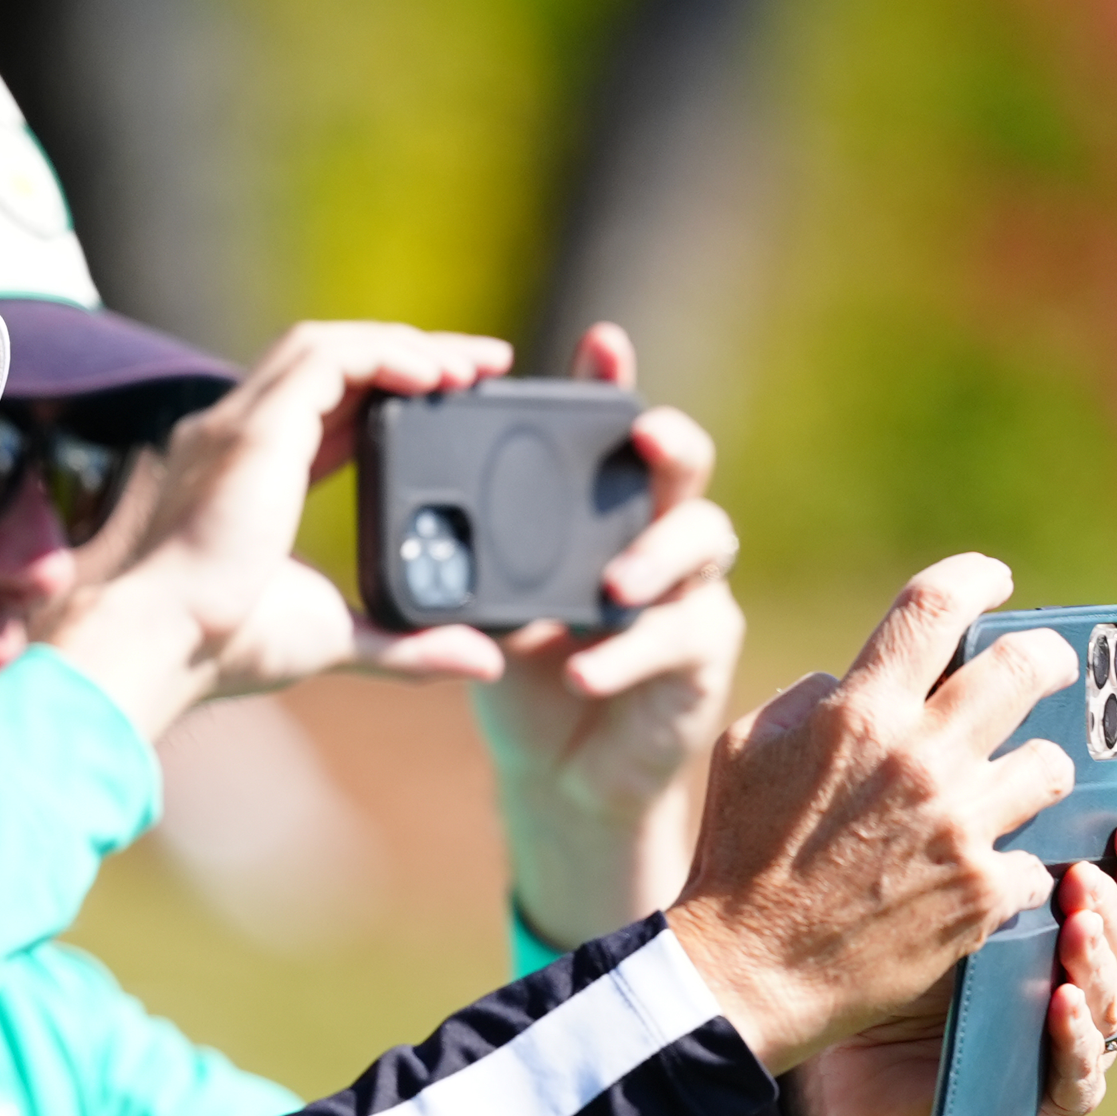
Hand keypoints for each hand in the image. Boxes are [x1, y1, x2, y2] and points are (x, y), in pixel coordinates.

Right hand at [47, 322, 513, 739]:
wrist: (165, 644)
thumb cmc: (226, 647)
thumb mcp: (338, 638)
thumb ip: (409, 646)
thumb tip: (484, 660)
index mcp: (252, 477)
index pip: (329, 408)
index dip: (390, 393)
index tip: (455, 398)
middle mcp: (238, 437)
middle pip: (332, 363)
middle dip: (408, 354)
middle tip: (483, 367)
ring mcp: (239, 424)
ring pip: (328, 346)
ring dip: (404, 345)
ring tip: (470, 367)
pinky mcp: (256, 427)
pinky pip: (329, 359)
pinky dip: (385, 355)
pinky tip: (434, 374)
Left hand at [473, 324, 743, 946]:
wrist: (558, 773)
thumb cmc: (523, 672)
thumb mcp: (488, 602)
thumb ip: (471, 554)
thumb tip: (411, 504)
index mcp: (601, 508)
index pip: (612, 430)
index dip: (613, 381)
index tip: (600, 342)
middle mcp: (657, 533)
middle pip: (685, 467)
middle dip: (669, 444)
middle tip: (641, 437)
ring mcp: (690, 590)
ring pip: (705, 542)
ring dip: (655, 557)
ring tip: (613, 585)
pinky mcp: (701, 654)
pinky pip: (679, 638)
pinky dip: (627, 654)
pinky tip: (585, 671)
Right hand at [666, 553, 1080, 1074]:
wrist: (748, 971)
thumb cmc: (736, 857)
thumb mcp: (743, 751)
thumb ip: (809, 701)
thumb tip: (858, 682)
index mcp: (858, 713)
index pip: (937, 606)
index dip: (977, 578)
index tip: (993, 581)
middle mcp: (920, 758)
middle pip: (1029, 668)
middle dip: (1048, 660)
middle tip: (1045, 668)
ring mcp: (961, 826)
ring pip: (1053, 766)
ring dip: (1033, 772)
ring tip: (1010, 787)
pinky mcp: (985, 892)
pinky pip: (1036, 857)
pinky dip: (1012, 863)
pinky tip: (980, 873)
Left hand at [784, 813, 1116, 1115]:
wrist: (840, 1067)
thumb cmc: (885, 969)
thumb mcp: (926, 906)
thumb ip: (968, 863)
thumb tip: (987, 788)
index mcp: (1056, 926)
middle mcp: (1074, 979)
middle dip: (1106, 904)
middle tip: (1081, 876)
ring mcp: (1065, 1039)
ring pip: (1107, 999)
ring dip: (1095, 962)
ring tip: (1075, 929)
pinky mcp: (1046, 1097)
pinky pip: (1079, 1071)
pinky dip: (1075, 1037)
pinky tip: (1061, 1003)